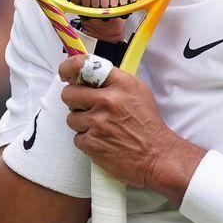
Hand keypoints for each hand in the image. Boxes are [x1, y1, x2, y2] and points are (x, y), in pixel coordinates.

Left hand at [58, 55, 202, 190]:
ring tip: (100, 128)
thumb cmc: (148, 125)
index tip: (65, 73)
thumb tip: (87, 77)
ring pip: (71, 117)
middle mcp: (108, 101)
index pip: (84, 66)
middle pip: (69, 93)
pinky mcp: (92, 143)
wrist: (158, 156)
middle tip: (85, 107)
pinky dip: (87, 141)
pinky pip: (77, 138)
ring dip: (81, 123)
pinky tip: (102, 141)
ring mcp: (98, 123)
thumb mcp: (138, 92)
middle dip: (74, 100)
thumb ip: (114, 82)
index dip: (69, 68)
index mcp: (121, 84)